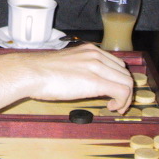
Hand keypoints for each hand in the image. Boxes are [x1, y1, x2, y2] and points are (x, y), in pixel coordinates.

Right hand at [13, 44, 133, 112]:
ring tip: (115, 107)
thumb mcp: (66, 64)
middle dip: (125, 91)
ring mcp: (97, 66)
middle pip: (124, 74)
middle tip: (116, 104)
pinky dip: (122, 102)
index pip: (117, 64)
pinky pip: (122, 91)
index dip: (119, 81)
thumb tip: (82, 82)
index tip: (113, 93)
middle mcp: (96, 55)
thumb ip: (79, 69)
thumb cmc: (41, 72)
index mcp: (90, 50)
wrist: (31, 72)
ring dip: (125, 98)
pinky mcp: (96, 81)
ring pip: (127, 82)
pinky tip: (112, 108)